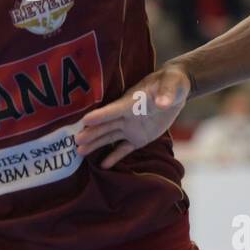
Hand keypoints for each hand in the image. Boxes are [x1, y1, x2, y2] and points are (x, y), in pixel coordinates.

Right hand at [75, 65, 191, 168]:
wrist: (174, 91)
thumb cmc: (171, 83)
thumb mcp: (171, 85)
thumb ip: (166, 94)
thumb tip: (162, 103)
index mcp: (132, 102)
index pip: (114, 110)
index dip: (101, 115)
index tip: (85, 120)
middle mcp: (127, 115)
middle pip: (106, 125)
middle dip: (92, 132)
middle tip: (76, 140)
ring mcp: (130, 127)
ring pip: (110, 137)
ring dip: (96, 144)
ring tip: (79, 152)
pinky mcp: (138, 138)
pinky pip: (124, 149)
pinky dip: (114, 157)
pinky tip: (103, 166)